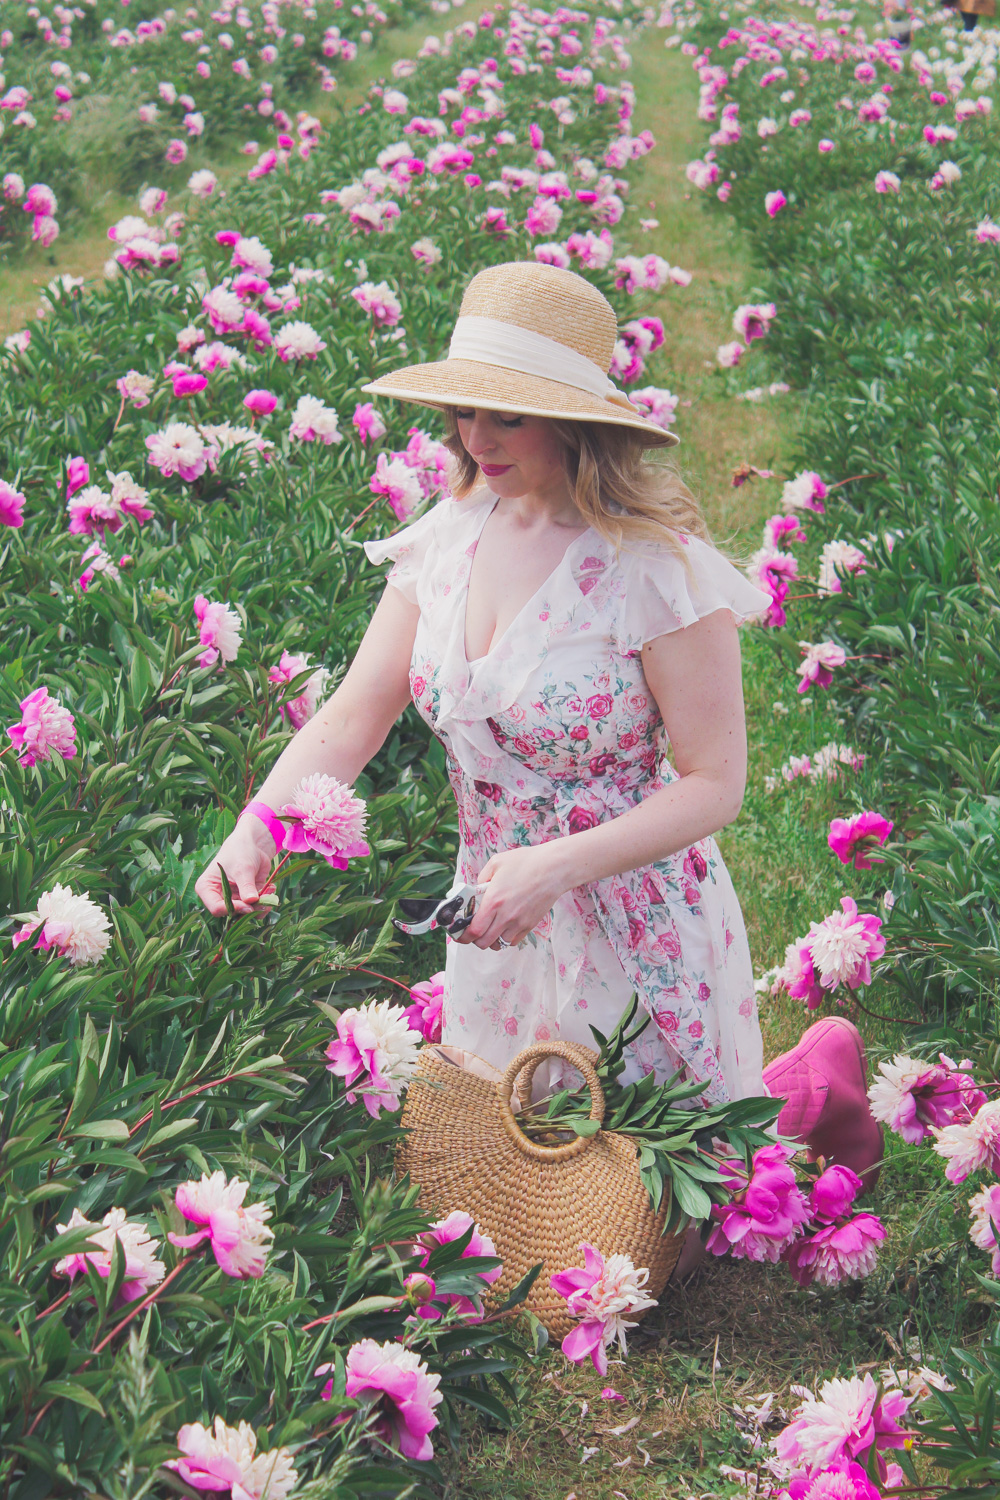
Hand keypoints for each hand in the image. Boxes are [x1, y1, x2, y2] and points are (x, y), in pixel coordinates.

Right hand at [194, 818, 276, 916]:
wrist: (253, 844)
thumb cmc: (241, 851)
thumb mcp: (243, 868)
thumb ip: (246, 886)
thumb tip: (251, 902)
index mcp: (207, 888)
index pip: (216, 908)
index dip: (232, 909)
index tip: (248, 905)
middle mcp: (218, 896)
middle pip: (232, 913)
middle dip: (249, 909)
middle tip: (263, 900)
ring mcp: (233, 898)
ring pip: (245, 913)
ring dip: (260, 907)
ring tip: (269, 893)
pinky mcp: (246, 897)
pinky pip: (256, 907)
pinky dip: (265, 902)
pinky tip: (271, 889)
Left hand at [454, 843, 568, 950]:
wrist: (554, 868)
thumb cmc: (526, 862)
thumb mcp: (497, 863)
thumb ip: (481, 878)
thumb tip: (476, 890)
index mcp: (494, 901)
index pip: (474, 930)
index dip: (463, 936)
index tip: (459, 933)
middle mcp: (505, 916)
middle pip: (484, 943)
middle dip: (474, 939)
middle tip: (473, 930)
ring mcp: (519, 922)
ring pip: (498, 944)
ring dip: (490, 939)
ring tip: (489, 928)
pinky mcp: (530, 925)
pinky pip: (513, 941)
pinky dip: (505, 938)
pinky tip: (503, 927)